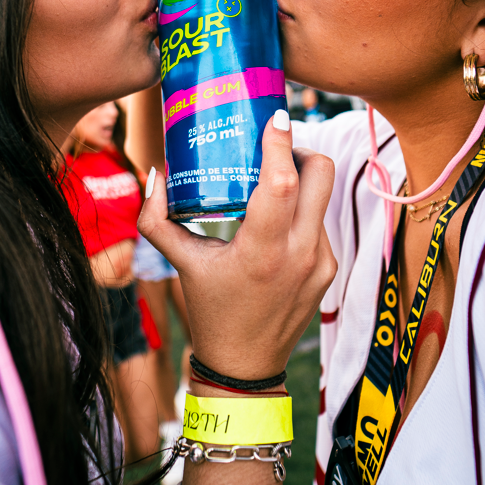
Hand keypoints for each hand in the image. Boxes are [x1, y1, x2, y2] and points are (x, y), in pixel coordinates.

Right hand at [137, 115, 336, 378]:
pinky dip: (301, 211)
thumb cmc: (210, 311)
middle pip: (322, 174)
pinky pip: (320, 222)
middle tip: (277, 145)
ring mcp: (320, 261)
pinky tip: (278, 218)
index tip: (274, 116)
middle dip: (302, 148)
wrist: (245, 367)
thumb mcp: (181, 263)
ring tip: (271, 179)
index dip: (282, 142)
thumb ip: (156, 218)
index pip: (282, 182)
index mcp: (262, 250)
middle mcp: (299, 253)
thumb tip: (155, 173)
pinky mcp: (329, 268)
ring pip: (322, 196)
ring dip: (300, 180)